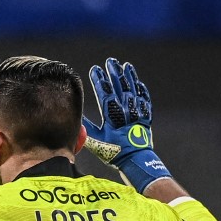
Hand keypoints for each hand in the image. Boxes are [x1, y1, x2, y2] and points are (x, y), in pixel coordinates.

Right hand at [83, 58, 171, 192]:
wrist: (136, 160)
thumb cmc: (114, 151)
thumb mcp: (96, 140)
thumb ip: (86, 126)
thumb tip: (75, 115)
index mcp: (112, 115)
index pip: (104, 92)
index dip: (99, 80)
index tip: (95, 68)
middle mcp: (126, 110)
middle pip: (120, 86)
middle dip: (114, 73)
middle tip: (110, 61)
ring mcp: (137, 112)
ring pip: (133, 89)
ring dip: (129, 76)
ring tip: (125, 65)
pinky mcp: (146, 116)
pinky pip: (144, 98)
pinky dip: (141, 89)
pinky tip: (137, 82)